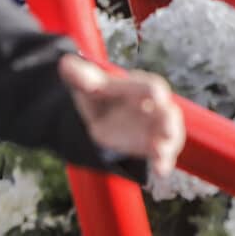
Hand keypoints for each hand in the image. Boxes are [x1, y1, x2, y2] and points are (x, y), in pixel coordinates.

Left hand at [59, 55, 183, 176]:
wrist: (100, 118)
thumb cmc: (98, 95)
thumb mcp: (87, 85)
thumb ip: (79, 76)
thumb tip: (64, 63)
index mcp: (138, 86)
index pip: (150, 86)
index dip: (152, 90)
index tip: (156, 94)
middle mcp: (153, 106)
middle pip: (167, 111)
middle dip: (168, 120)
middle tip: (167, 129)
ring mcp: (156, 127)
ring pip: (170, 134)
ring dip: (169, 144)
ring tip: (160, 155)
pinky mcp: (154, 145)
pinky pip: (163, 155)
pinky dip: (164, 162)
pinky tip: (160, 172)